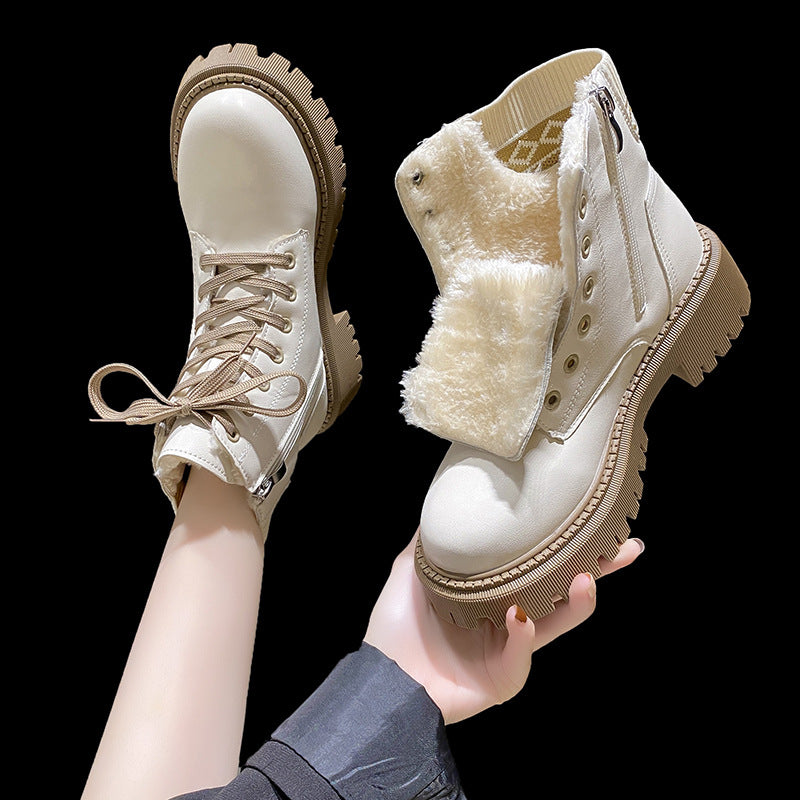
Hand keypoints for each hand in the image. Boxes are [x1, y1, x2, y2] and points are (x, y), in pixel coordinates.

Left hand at [364, 531, 642, 723]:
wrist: (381, 678)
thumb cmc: (395, 629)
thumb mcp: (409, 573)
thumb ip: (427, 542)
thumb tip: (440, 503)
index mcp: (493, 594)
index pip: (537, 566)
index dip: (564, 546)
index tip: (591, 518)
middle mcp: (510, 619)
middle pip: (563, 592)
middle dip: (598, 571)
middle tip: (626, 548)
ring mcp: (511, 649)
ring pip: (556, 624)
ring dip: (577, 602)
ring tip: (587, 580)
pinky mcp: (505, 676)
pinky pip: (521, 652)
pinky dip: (523, 634)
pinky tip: (519, 617)